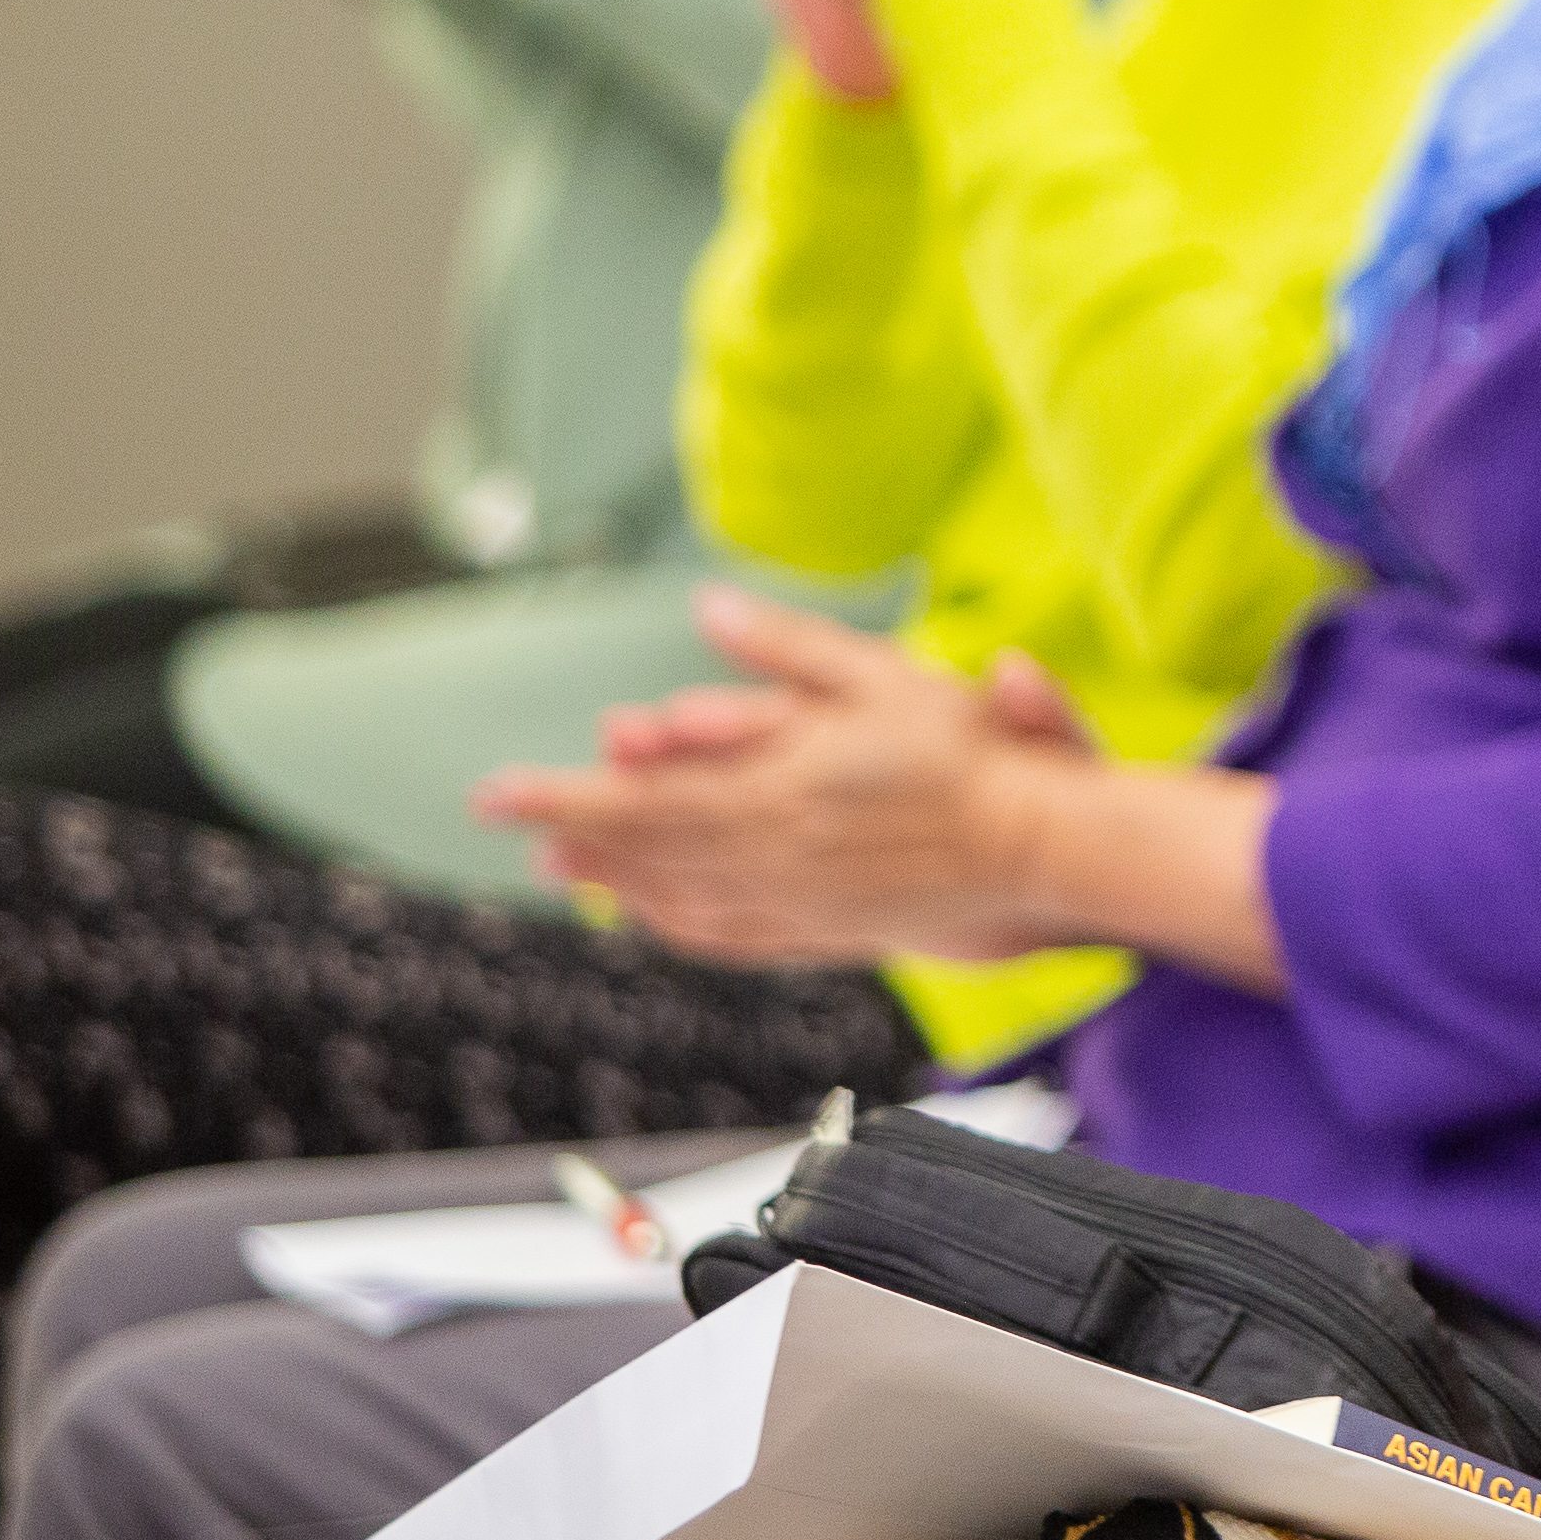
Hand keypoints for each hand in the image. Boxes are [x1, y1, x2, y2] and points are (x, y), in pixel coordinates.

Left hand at [480, 591, 1091, 967]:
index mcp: (776, 788)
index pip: (640, 799)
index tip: (496, 792)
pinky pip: (732, 934)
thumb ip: (787, 649)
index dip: (562, 798)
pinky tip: (656, 917)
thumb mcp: (884, 673)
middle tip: (520, 825)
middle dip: (576, 836)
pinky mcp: (829, 930)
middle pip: (646, 851)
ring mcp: (797, 901)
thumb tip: (711, 605)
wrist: (1044, 849)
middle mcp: (772, 855)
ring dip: (618, 880)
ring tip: (572, 869)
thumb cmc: (978, 756)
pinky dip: (679, 924)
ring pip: (680, 896)